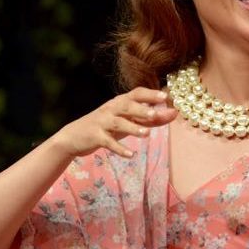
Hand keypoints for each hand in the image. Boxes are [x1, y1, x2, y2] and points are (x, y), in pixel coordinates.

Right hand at [56, 87, 176, 156]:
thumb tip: (174, 113)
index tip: (165, 95)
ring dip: (132, 128)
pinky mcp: (95, 136)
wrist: (74, 137)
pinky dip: (120, 148)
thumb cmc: (107, 127)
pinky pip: (108, 142)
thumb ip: (151, 119)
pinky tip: (131, 155)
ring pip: (118, 123)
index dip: (150, 94)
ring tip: (146, 134)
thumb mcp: (128, 121)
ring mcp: (102, 122)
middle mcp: (111, 109)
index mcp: (120, 102)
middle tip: (155, 114)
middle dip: (141, 109)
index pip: (136, 93)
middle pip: (126, 105)